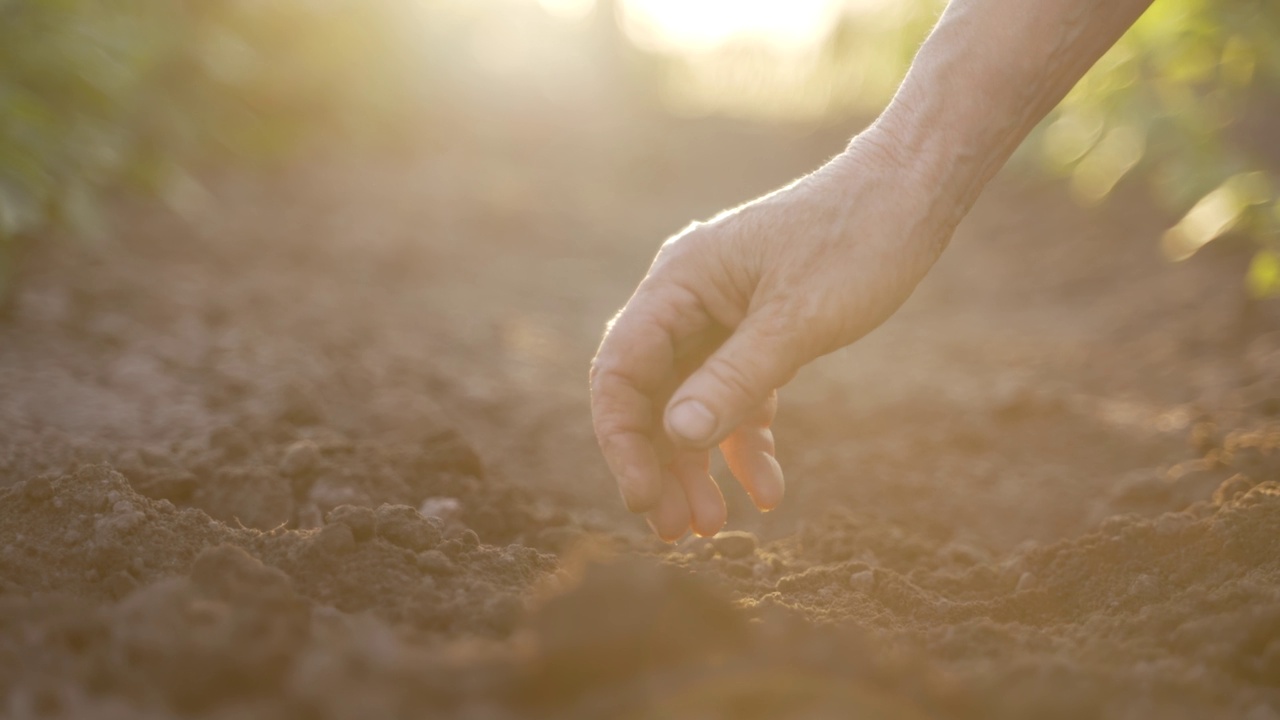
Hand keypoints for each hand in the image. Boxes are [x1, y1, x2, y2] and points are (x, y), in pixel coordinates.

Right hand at [589, 131, 954, 539]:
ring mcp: (721, 316)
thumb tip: (675, 437)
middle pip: (650, 395)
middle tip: (677, 531)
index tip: (645, 499)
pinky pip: (736, 396)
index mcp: (679, 283)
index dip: (623, 441)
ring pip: (690, 403)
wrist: (911, 196)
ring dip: (697, 464)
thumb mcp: (797, 320)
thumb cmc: (856, 242)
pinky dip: (746, 441)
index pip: (622, 371)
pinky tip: (766, 490)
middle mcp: (688, 300)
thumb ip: (735, 379)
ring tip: (710, 527)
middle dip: (660, 465)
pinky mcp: (757, 331)